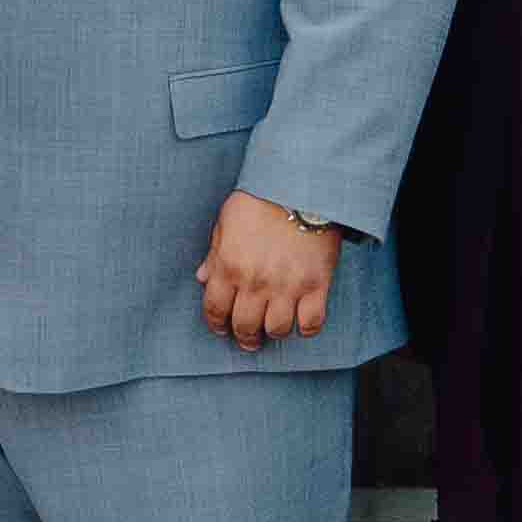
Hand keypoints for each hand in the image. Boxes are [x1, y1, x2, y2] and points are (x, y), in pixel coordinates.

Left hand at [198, 188, 339, 354]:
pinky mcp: (316, 284)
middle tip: (249, 337)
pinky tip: (302, 320)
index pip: (215, 310)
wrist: (300, 184)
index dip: (217, 324)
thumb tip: (204, 278)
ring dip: (274, 331)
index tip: (222, 328)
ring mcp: (287, 286)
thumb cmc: (260, 198)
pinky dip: (306, 327)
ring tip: (275, 326)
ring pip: (277, 329)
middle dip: (244, 336)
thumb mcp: (226, 222)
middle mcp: (255, 282)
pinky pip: (311, 323)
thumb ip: (215, 254)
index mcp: (228, 267)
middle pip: (245, 327)